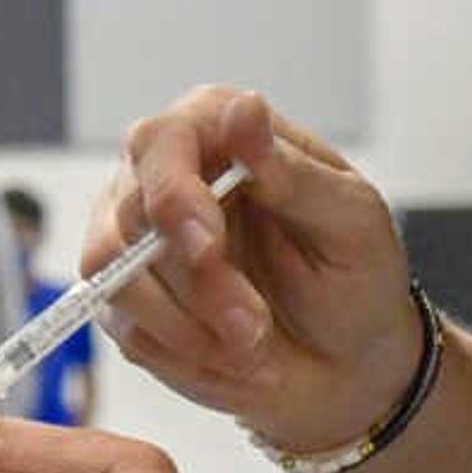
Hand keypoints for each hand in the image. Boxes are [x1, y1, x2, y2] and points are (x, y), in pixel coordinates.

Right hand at [94, 86, 418, 455]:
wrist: (349, 364)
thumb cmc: (354, 277)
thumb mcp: (349, 223)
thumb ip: (290, 172)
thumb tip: (244, 108)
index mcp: (216, 131)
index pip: (161, 142)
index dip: (174, 195)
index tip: (209, 246)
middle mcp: (163, 177)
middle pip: (130, 217)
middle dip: (196, 283)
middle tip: (254, 327)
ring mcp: (136, 241)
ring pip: (117, 278)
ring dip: (189, 326)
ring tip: (255, 345)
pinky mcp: (128, 304)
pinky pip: (130, 332)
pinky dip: (187, 354)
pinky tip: (234, 356)